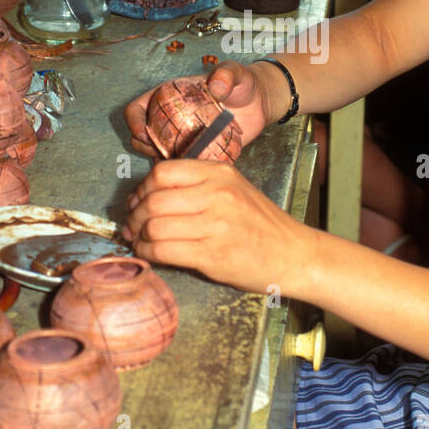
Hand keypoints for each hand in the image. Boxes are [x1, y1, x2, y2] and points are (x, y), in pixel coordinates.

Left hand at [122, 157, 312, 293]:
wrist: (294, 255)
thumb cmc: (262, 226)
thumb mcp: (235, 190)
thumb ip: (198, 187)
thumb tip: (148, 197)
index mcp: (220, 173)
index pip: (163, 172)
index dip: (142, 189)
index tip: (138, 202)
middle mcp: (218, 194)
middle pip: (154, 199)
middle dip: (135, 216)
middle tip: (133, 227)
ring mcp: (216, 224)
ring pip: (154, 226)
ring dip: (140, 238)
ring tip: (142, 243)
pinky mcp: (213, 254)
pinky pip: (164, 251)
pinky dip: (148, 254)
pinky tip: (151, 256)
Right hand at [123, 61, 272, 158]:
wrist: (259, 103)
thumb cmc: (242, 83)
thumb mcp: (234, 72)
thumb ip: (226, 74)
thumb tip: (215, 87)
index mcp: (167, 97)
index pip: (136, 109)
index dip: (133, 120)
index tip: (143, 132)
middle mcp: (169, 119)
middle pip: (140, 137)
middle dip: (145, 147)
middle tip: (163, 150)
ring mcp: (181, 139)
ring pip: (157, 156)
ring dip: (162, 162)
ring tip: (181, 159)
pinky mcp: (196, 154)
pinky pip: (182, 167)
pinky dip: (183, 172)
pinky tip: (195, 168)